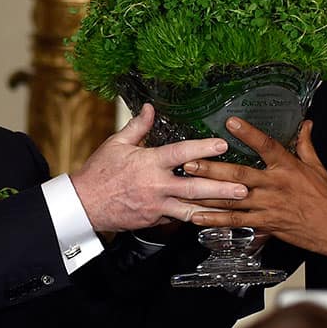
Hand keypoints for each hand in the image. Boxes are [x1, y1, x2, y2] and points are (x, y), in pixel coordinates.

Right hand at [70, 104, 247, 231]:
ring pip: (192, 210)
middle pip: (195, 188)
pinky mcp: (154, 220)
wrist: (83, 205)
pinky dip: (196, 218)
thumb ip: (137, 126)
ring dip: (216, 208)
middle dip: (221, 188)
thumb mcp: (116, 144)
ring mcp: (157, 206)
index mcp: (149, 163)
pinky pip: (179, 219)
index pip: (181, 154)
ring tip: (236, 208)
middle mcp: (156, 186)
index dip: (203, 148)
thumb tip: (149, 107)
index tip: (222, 145)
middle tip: (243, 188)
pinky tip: (213, 217)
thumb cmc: (98, 173)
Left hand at [184, 117, 326, 266]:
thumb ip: (306, 144)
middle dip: (212, 168)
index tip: (231, 122)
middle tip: (190, 161)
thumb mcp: (318, 168)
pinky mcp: (265, 224)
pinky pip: (236, 222)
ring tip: (186, 186)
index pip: (266, 145)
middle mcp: (275, 185)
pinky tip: (198, 217)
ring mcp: (268, 206)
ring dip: (207, 192)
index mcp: (288, 167)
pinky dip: (215, 220)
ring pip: (232, 199)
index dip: (249, 133)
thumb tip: (306, 124)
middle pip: (239, 174)